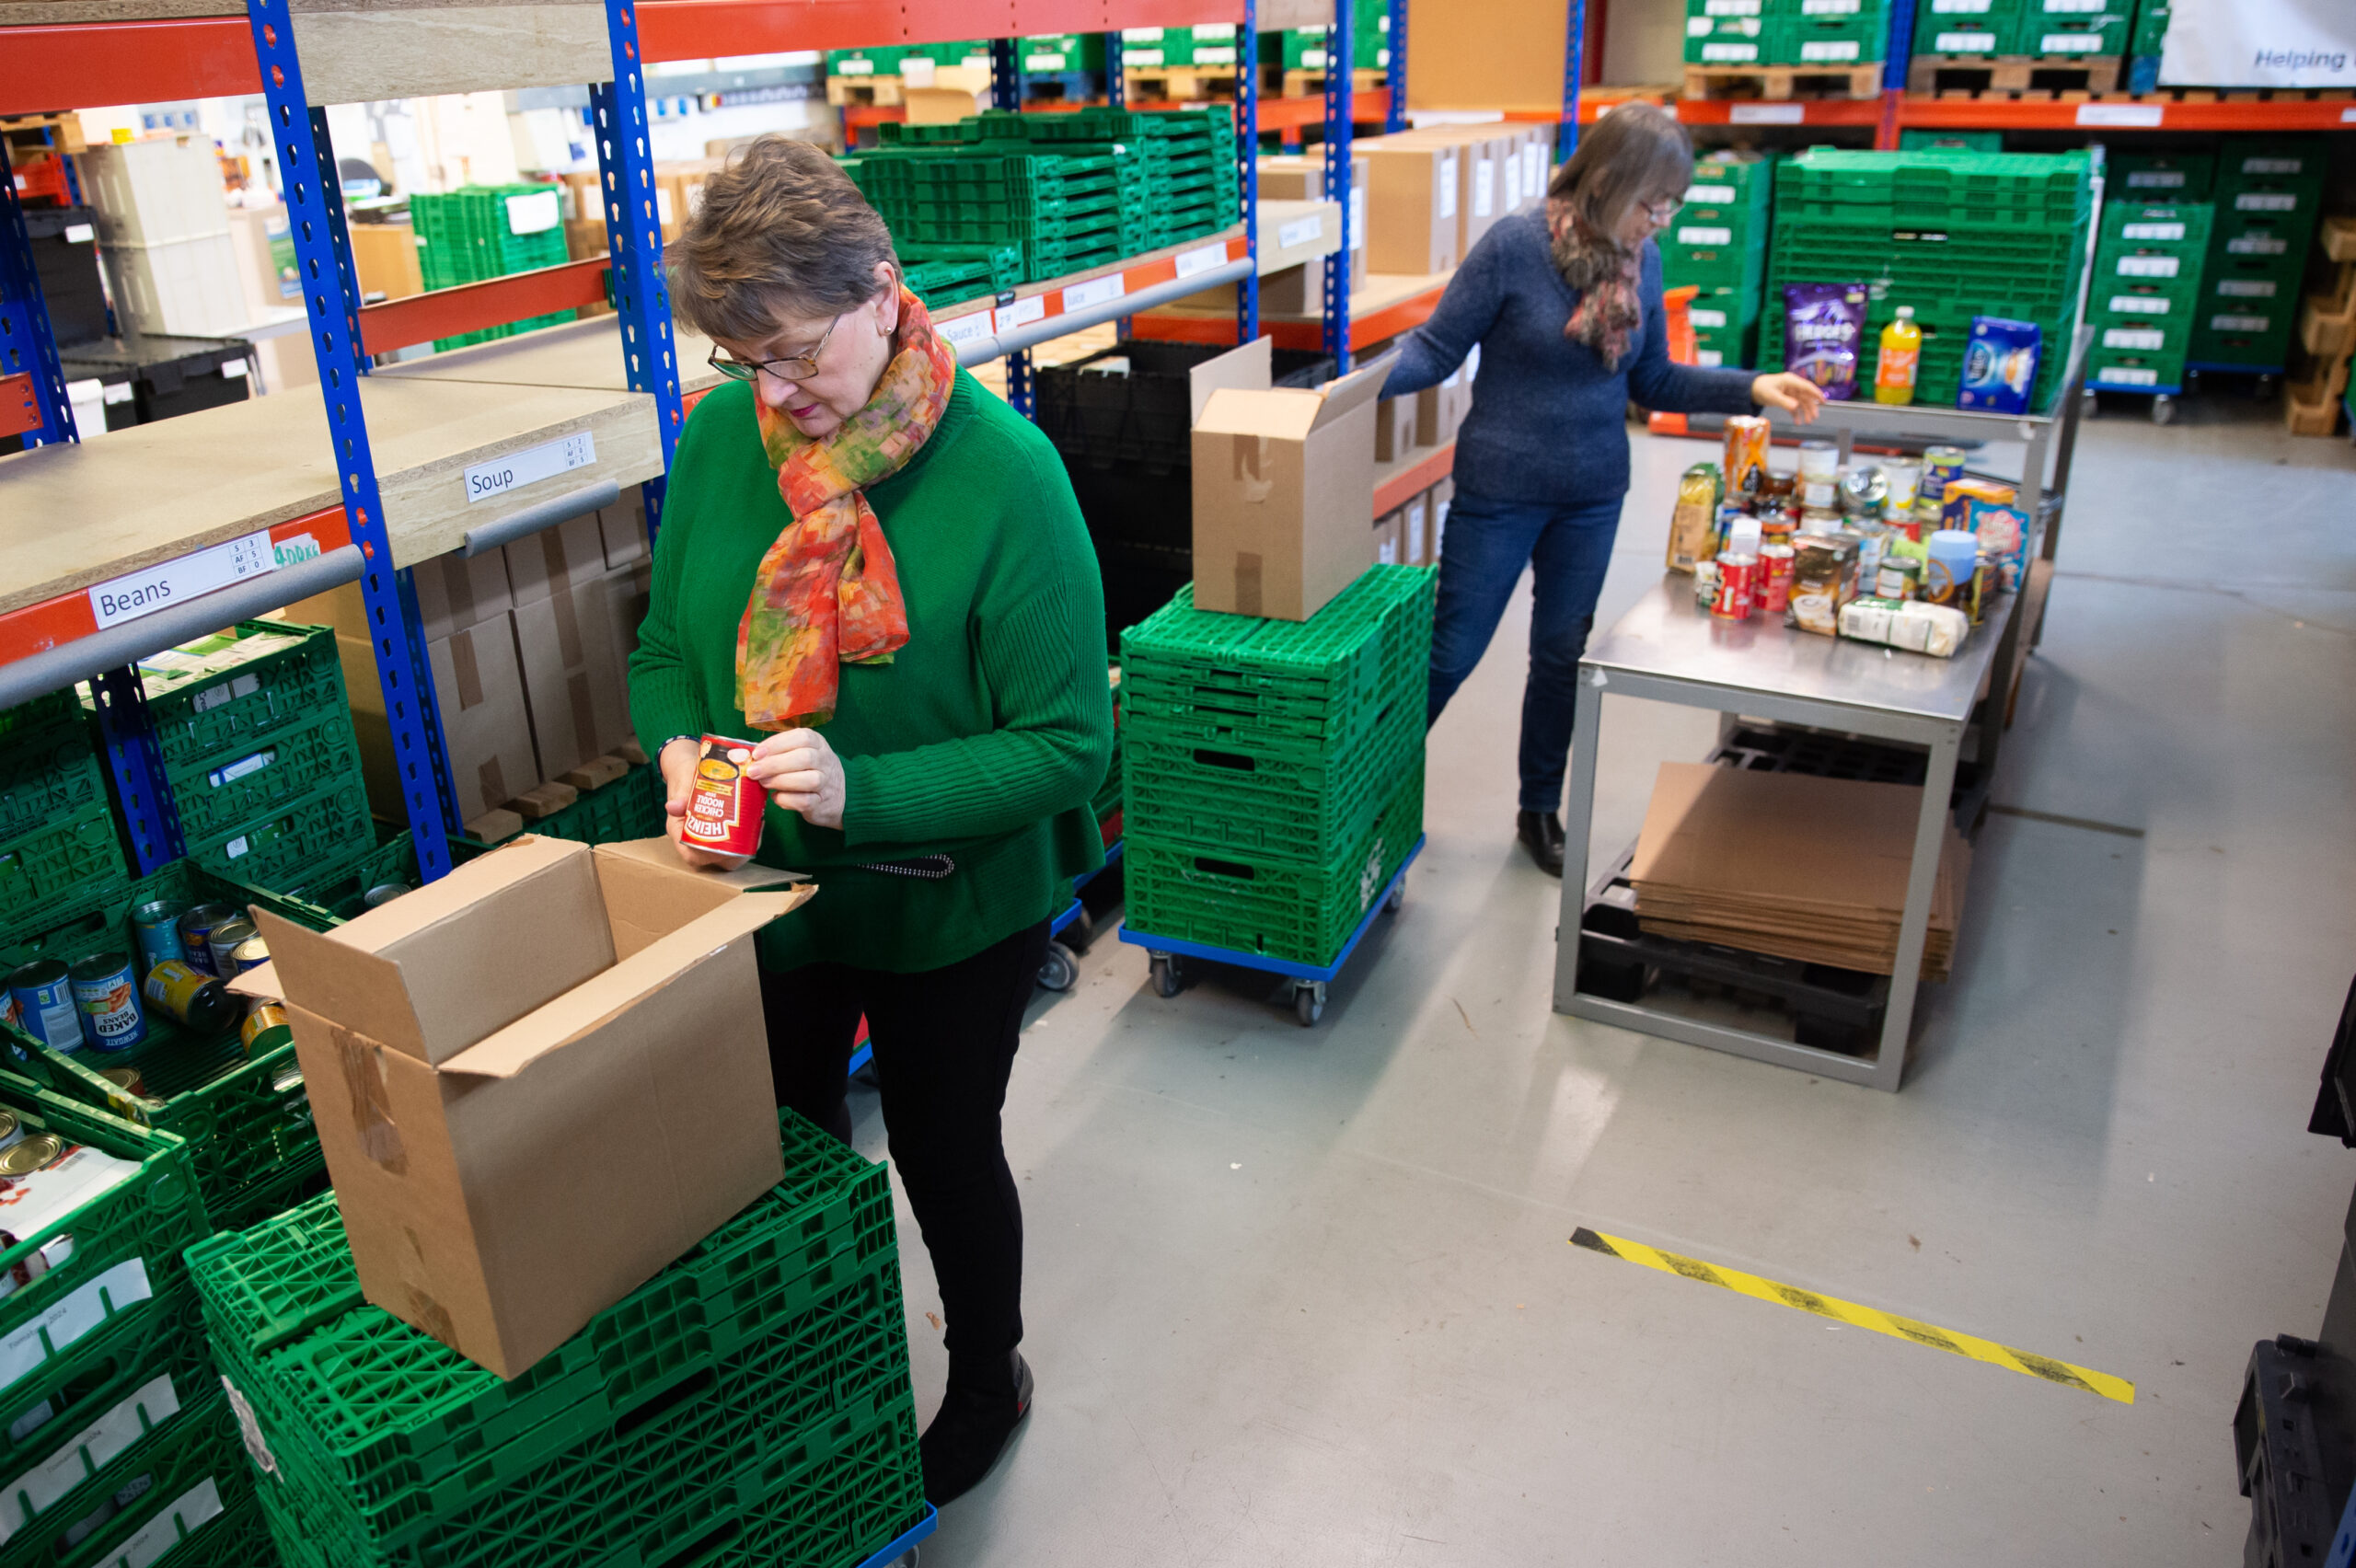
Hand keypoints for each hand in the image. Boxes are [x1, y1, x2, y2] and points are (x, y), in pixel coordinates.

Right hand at [659, 735, 752, 869]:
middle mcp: (694, 837)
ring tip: (756, 830)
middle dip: (735, 854)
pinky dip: (747, 836)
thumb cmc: (683, 775)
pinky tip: (757, 823)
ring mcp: (708, 833)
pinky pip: (734, 841)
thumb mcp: (681, 782)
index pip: (692, 856)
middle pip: (715, 859)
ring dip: (744, 847)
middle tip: (751, 838)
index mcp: (679, 831)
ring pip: (727, 853)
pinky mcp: (720, 827)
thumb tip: (673, 806)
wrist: (688, 764)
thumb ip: (679, 794)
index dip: (710, 858)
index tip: (728, 847)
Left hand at [745, 728, 845, 829]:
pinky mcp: (822, 803)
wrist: (842, 795)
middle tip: (753, 771)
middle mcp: (825, 760)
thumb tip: (747, 758)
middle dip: (774, 764)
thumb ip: (778, 753)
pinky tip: (777, 797)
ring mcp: (826, 782)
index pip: (801, 737)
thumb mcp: (800, 754)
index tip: (757, 753)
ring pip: (808, 780)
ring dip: (780, 781)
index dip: (777, 744)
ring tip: (764, 783)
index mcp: (818, 743)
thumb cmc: (810, 770)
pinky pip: (805, 801)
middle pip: (804, 758)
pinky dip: (786, 799)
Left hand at [1751, 372, 1825, 424]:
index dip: (1816, 393)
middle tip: (1814, 417)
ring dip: (1805, 412)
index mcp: (1791, 381)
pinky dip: (1796, 414)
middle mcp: (1793, 386)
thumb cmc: (1761, 388)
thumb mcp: (1772, 396)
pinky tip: (1798, 422)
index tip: (1824, 401)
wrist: (1752, 389)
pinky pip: (1794, 407)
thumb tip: (1796, 407)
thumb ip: (1784, 401)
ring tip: (1807, 422)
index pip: (1807, 387)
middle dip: (1811, 407)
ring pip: (1801, 403)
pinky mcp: (1786, 399)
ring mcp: (1790, 392)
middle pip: (1806, 396)